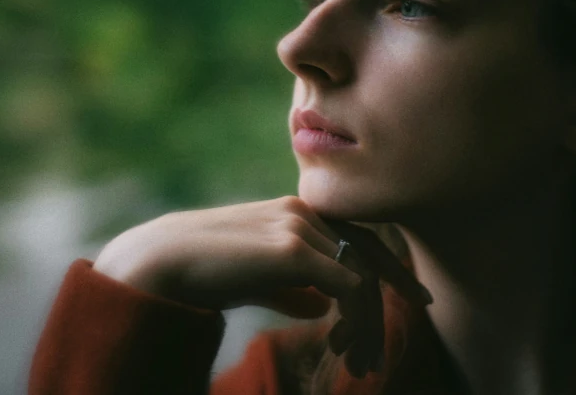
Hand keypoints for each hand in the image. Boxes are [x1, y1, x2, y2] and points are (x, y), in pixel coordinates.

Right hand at [92, 196, 431, 376]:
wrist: (156, 264)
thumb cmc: (201, 272)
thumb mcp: (255, 280)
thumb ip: (290, 287)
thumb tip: (321, 307)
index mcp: (298, 212)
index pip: (363, 239)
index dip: (393, 270)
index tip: (418, 298)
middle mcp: (306, 211)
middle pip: (369, 259)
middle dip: (381, 310)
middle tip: (374, 360)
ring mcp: (301, 225)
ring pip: (363, 277)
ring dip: (366, 326)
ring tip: (357, 364)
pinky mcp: (294, 248)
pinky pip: (350, 287)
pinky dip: (355, 321)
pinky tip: (337, 345)